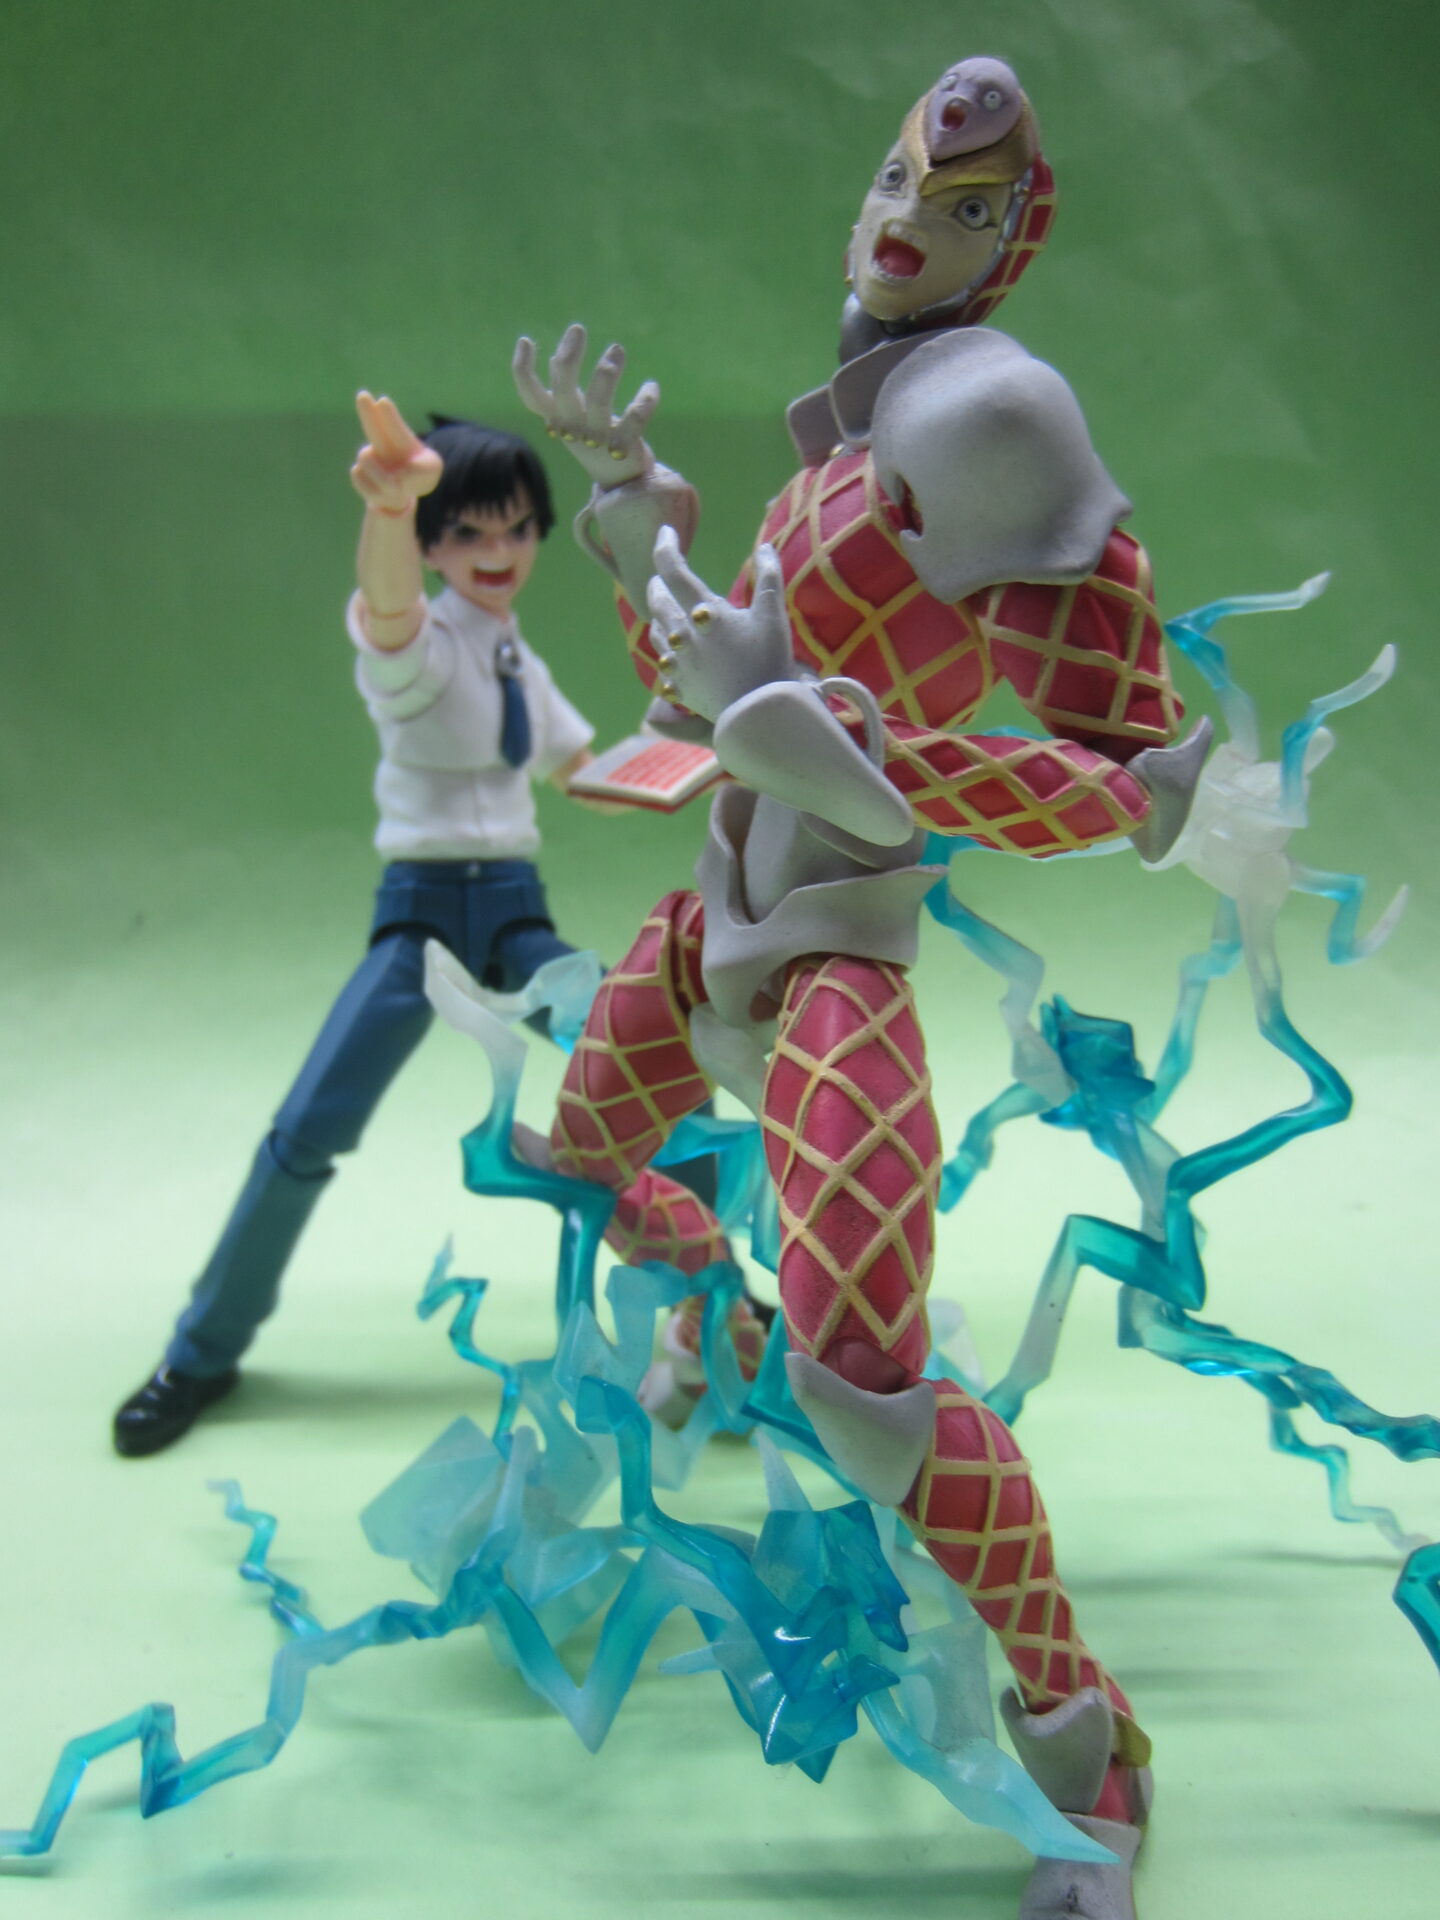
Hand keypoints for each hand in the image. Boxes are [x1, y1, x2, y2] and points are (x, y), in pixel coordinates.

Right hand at [350, 392, 442, 514]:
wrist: (402, 489)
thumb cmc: (420, 473)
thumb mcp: (430, 471)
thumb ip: (417, 474)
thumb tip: (394, 481)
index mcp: (400, 438)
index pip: (395, 427)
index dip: (389, 415)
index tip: (383, 402)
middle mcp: (382, 443)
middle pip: (373, 426)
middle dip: (368, 411)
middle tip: (363, 395)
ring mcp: (369, 458)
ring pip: (367, 461)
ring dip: (382, 478)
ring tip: (398, 487)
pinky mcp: (359, 475)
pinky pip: (364, 482)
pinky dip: (378, 492)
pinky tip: (385, 492)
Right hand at [513, 324, 657, 486]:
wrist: (620, 482)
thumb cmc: (593, 437)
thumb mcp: (573, 414)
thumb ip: (564, 389)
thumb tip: (559, 355)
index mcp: (556, 418)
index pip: (531, 396)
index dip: (523, 370)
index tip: (526, 341)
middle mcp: (572, 428)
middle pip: (563, 390)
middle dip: (569, 357)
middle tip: (577, 328)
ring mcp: (597, 438)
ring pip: (599, 401)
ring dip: (607, 371)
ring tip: (617, 350)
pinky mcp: (624, 446)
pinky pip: (635, 418)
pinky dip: (645, 400)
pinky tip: (651, 387)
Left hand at [646, 531, 794, 723]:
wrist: (758, 714)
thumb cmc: (769, 661)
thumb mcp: (773, 614)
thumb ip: (769, 576)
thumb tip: (764, 547)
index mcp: (703, 611)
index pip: (673, 569)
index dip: (665, 546)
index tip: (666, 532)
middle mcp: (682, 634)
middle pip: (656, 599)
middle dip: (658, 582)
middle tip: (663, 575)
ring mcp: (678, 662)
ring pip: (655, 630)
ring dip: (659, 614)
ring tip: (667, 609)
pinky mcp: (679, 687)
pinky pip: (664, 663)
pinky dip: (667, 649)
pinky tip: (675, 652)